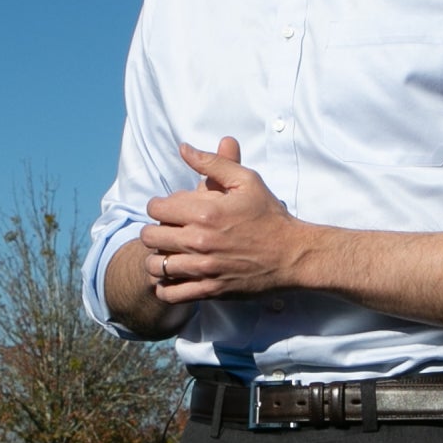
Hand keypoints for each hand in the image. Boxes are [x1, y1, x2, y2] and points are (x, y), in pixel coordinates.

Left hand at [138, 139, 320, 304]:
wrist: (292, 254)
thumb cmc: (269, 215)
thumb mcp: (246, 181)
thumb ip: (213, 162)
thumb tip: (184, 148)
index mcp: (205, 212)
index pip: (155, 208)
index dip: (159, 206)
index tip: (171, 210)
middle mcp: (199, 242)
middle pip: (150, 237)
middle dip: (156, 230)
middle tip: (170, 231)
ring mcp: (203, 269)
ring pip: (155, 266)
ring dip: (158, 258)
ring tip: (170, 253)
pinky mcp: (209, 290)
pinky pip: (169, 294)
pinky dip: (165, 286)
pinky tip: (175, 276)